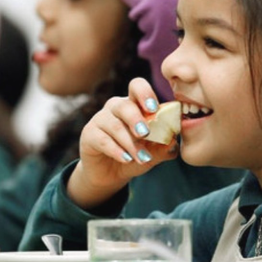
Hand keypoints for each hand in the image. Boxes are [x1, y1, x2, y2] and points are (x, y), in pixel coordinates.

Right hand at [68, 78, 178, 208]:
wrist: (112, 174)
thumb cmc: (135, 156)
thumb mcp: (153, 153)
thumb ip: (164, 148)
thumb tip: (173, 143)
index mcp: (134, 104)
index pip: (137, 87)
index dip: (145, 93)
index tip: (154, 108)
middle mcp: (116, 108)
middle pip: (124, 105)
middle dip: (136, 119)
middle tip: (146, 134)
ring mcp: (100, 120)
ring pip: (115, 126)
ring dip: (130, 143)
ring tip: (142, 158)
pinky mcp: (89, 135)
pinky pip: (102, 140)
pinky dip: (116, 150)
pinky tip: (126, 159)